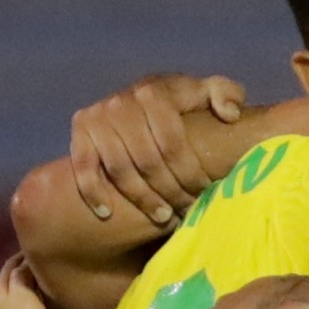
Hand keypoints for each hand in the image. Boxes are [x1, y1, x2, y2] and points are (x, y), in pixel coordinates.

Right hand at [69, 72, 244, 228]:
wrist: (138, 97)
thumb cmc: (178, 102)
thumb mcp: (204, 91)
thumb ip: (224, 93)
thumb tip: (229, 115)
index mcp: (154, 93)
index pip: (173, 144)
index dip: (191, 172)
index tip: (204, 192)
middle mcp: (121, 103)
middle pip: (148, 161)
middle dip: (171, 191)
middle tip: (185, 211)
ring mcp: (97, 117)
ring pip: (120, 171)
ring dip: (142, 199)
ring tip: (163, 217)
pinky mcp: (79, 130)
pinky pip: (83, 168)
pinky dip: (93, 193)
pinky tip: (107, 212)